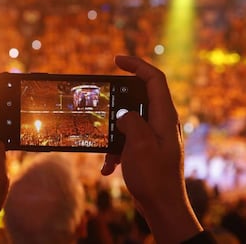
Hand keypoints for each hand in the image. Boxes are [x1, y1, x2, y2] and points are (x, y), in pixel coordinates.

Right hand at [101, 56, 201, 242]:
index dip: (137, 64)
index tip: (117, 60)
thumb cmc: (153, 177)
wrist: (162, 206)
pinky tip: (108, 166)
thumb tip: (124, 115)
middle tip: (103, 104)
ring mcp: (155, 136)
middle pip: (140, 97)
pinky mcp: (148, 148)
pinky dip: (116, 150)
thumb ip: (131, 121)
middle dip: (119, 101)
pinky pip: (128, 140)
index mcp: (164, 116)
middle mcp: (162, 122)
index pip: (154, 79)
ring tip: (107, 151)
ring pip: (130, 121)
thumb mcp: (139, 145)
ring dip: (114, 133)